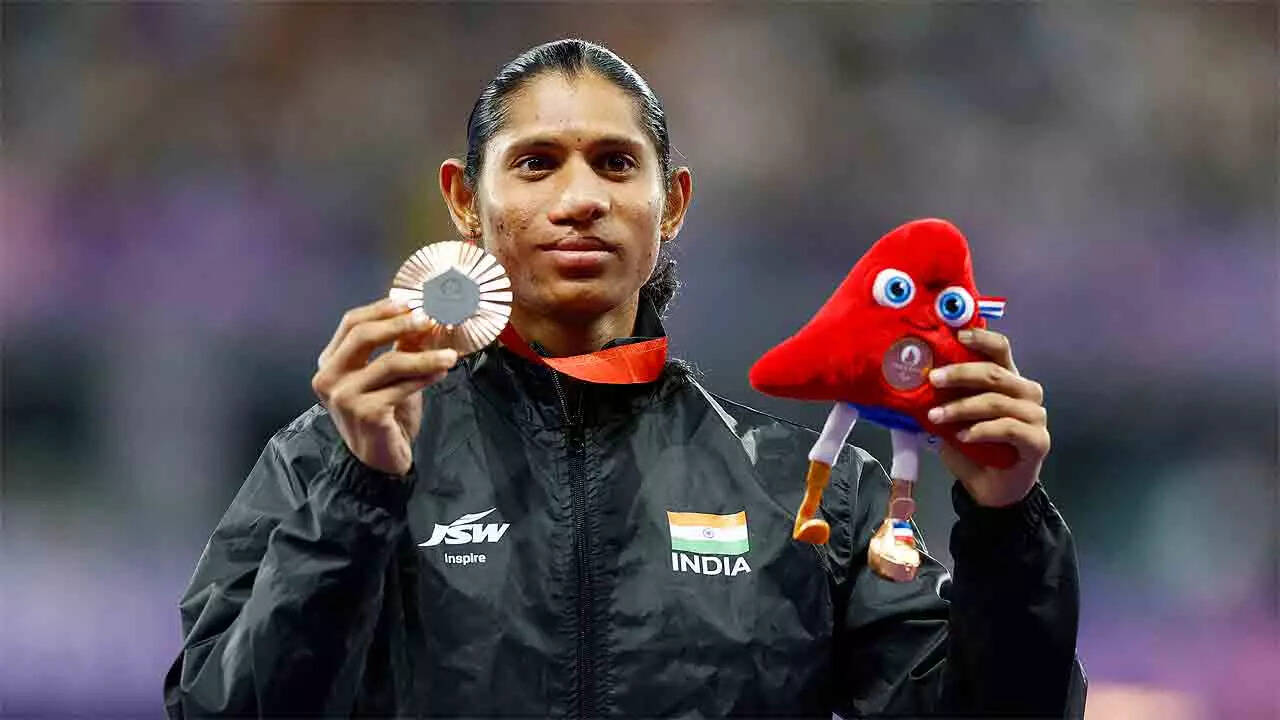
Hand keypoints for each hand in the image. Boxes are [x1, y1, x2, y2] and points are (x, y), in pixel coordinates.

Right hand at [311, 298, 458, 475]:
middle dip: (400, 324)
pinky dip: (425, 377)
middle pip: (363, 335)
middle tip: (429, 320)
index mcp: (330, 362)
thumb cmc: (384, 414)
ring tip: (449, 355)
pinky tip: (441, 372)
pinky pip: (401, 387)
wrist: (379, 459)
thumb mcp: (391, 375)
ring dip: (424, 356)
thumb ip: (400, 347)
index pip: (351, 323)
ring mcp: (343, 396)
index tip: (411, 303)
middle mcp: (328, 377)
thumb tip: (423, 317)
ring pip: (389, 362)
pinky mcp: (364, 412)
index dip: (382, 309)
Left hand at [926, 328, 1049, 507]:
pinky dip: (981, 430)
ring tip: (935, 417)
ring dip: (961, 407)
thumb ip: (947, 396)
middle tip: (932, 379)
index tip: (957, 335)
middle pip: (995, 373)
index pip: (1001, 349)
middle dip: (960, 374)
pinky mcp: (1038, 441)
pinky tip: (962, 437)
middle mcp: (1026, 393)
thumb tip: (915, 376)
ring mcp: (1035, 416)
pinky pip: (1008, 428)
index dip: (982, 339)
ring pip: (997, 401)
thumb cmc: (972, 447)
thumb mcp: (954, 417)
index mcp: (1007, 380)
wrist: (989, 488)